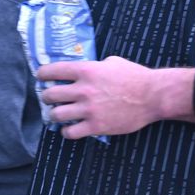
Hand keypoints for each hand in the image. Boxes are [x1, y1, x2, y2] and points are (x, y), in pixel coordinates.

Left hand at [37, 57, 189, 138]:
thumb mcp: (110, 62)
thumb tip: (79, 69)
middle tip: (49, 99)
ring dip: (53, 115)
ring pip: (56, 114)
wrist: (154, 96)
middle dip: (46, 97)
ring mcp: (89, 109)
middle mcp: (83, 90)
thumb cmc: (134, 76)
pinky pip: (71, 132)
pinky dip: (66, 132)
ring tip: (57, 114)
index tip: (41, 78)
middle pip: (49, 95)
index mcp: (84, 71)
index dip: (41, 75)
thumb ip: (92, 66)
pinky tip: (69, 129)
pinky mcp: (97, 126)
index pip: (50, 71)